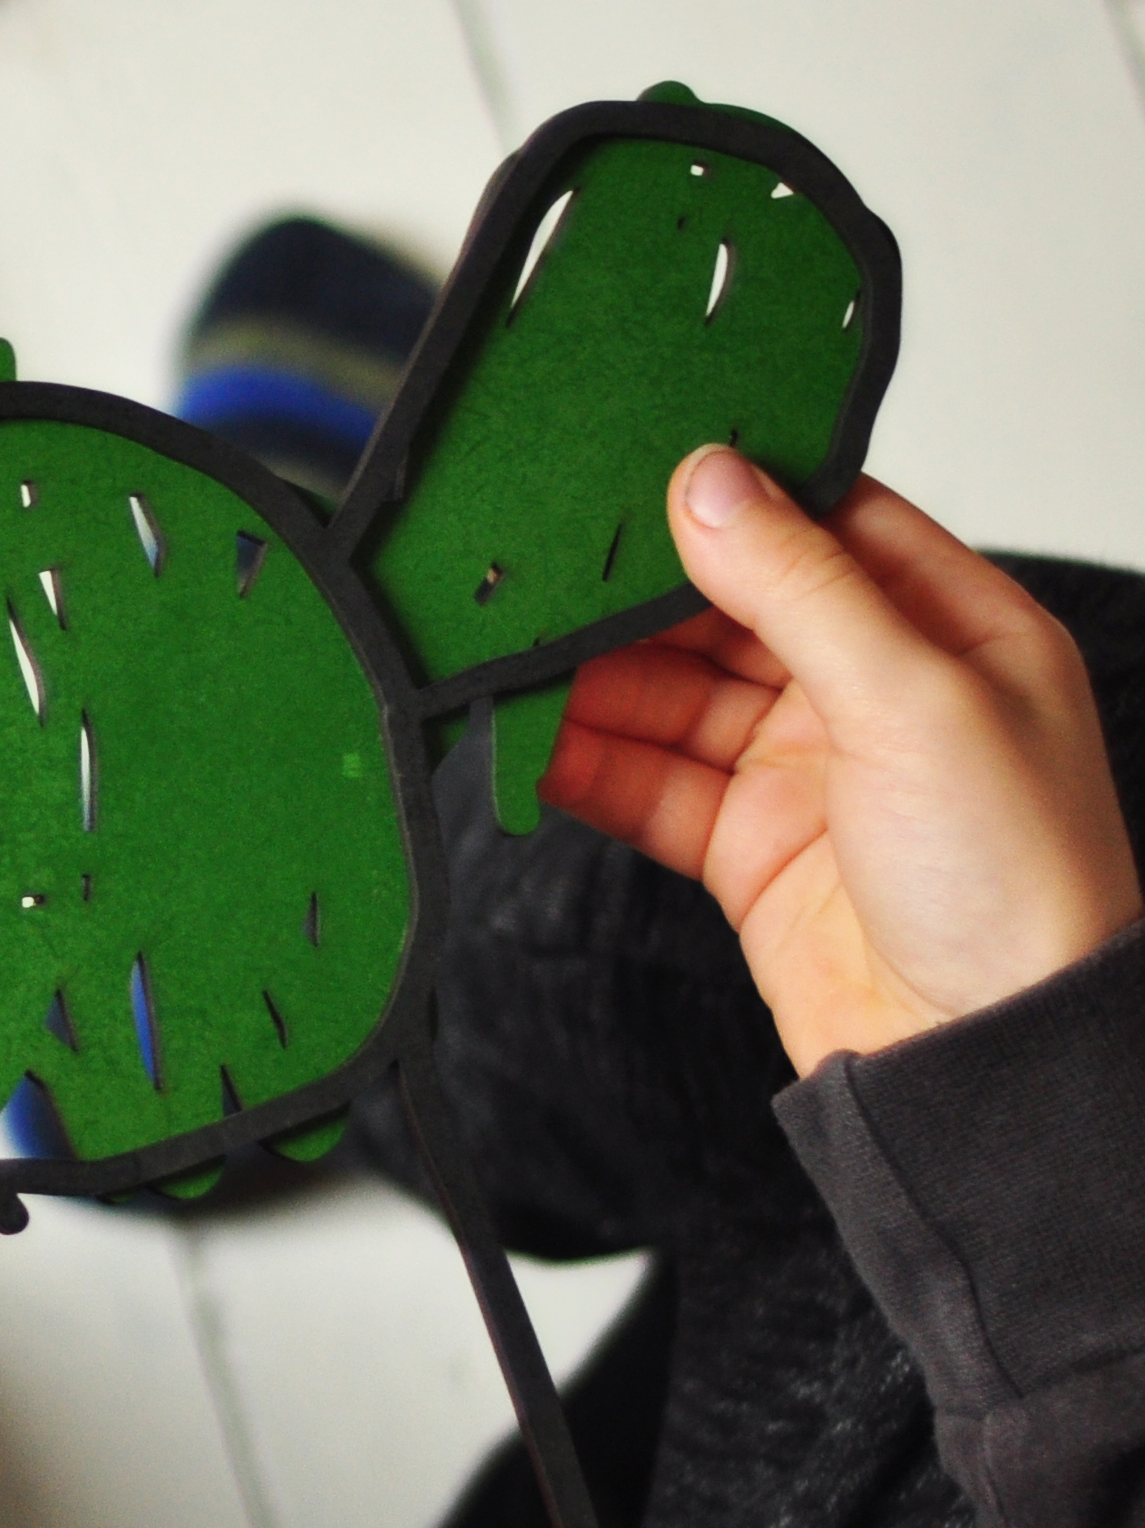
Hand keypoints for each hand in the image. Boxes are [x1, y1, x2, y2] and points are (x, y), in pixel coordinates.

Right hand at [545, 455, 1138, 1071]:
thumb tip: (710, 482)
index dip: (734, 496)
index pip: (826, 524)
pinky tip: (531, 744)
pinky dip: (584, 764)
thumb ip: (801, 588)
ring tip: (512, 660)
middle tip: (544, 574)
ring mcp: (803, 770)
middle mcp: (873, 691)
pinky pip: (646, 783)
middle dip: (636, 596)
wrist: (982, 1060)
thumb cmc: (1015, 884)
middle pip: (727, 611)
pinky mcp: (744, 845)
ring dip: (592, 681)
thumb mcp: (914, 699)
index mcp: (951, 629)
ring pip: (671, 696)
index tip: (636, 468)